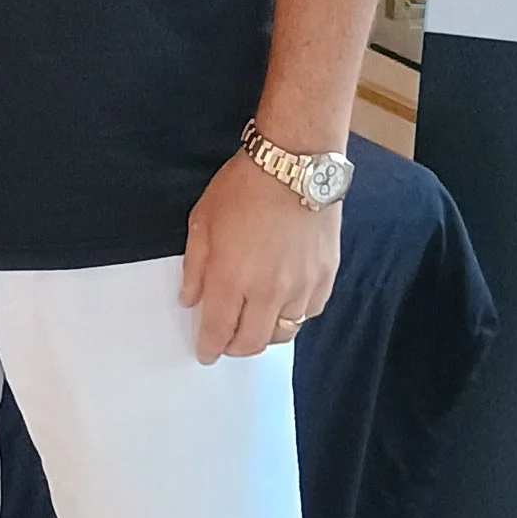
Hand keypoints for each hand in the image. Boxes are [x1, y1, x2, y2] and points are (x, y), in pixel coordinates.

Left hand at [179, 150, 342, 363]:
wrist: (295, 165)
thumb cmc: (243, 187)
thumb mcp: (202, 221)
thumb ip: (194, 267)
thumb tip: (190, 299)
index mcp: (233, 278)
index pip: (219, 331)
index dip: (210, 348)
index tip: (205, 352)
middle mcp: (269, 291)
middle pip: (253, 342)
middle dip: (235, 348)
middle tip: (226, 340)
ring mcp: (301, 286)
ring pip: (283, 334)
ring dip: (265, 334)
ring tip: (254, 322)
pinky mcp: (325, 277)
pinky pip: (308, 314)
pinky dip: (292, 317)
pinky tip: (282, 304)